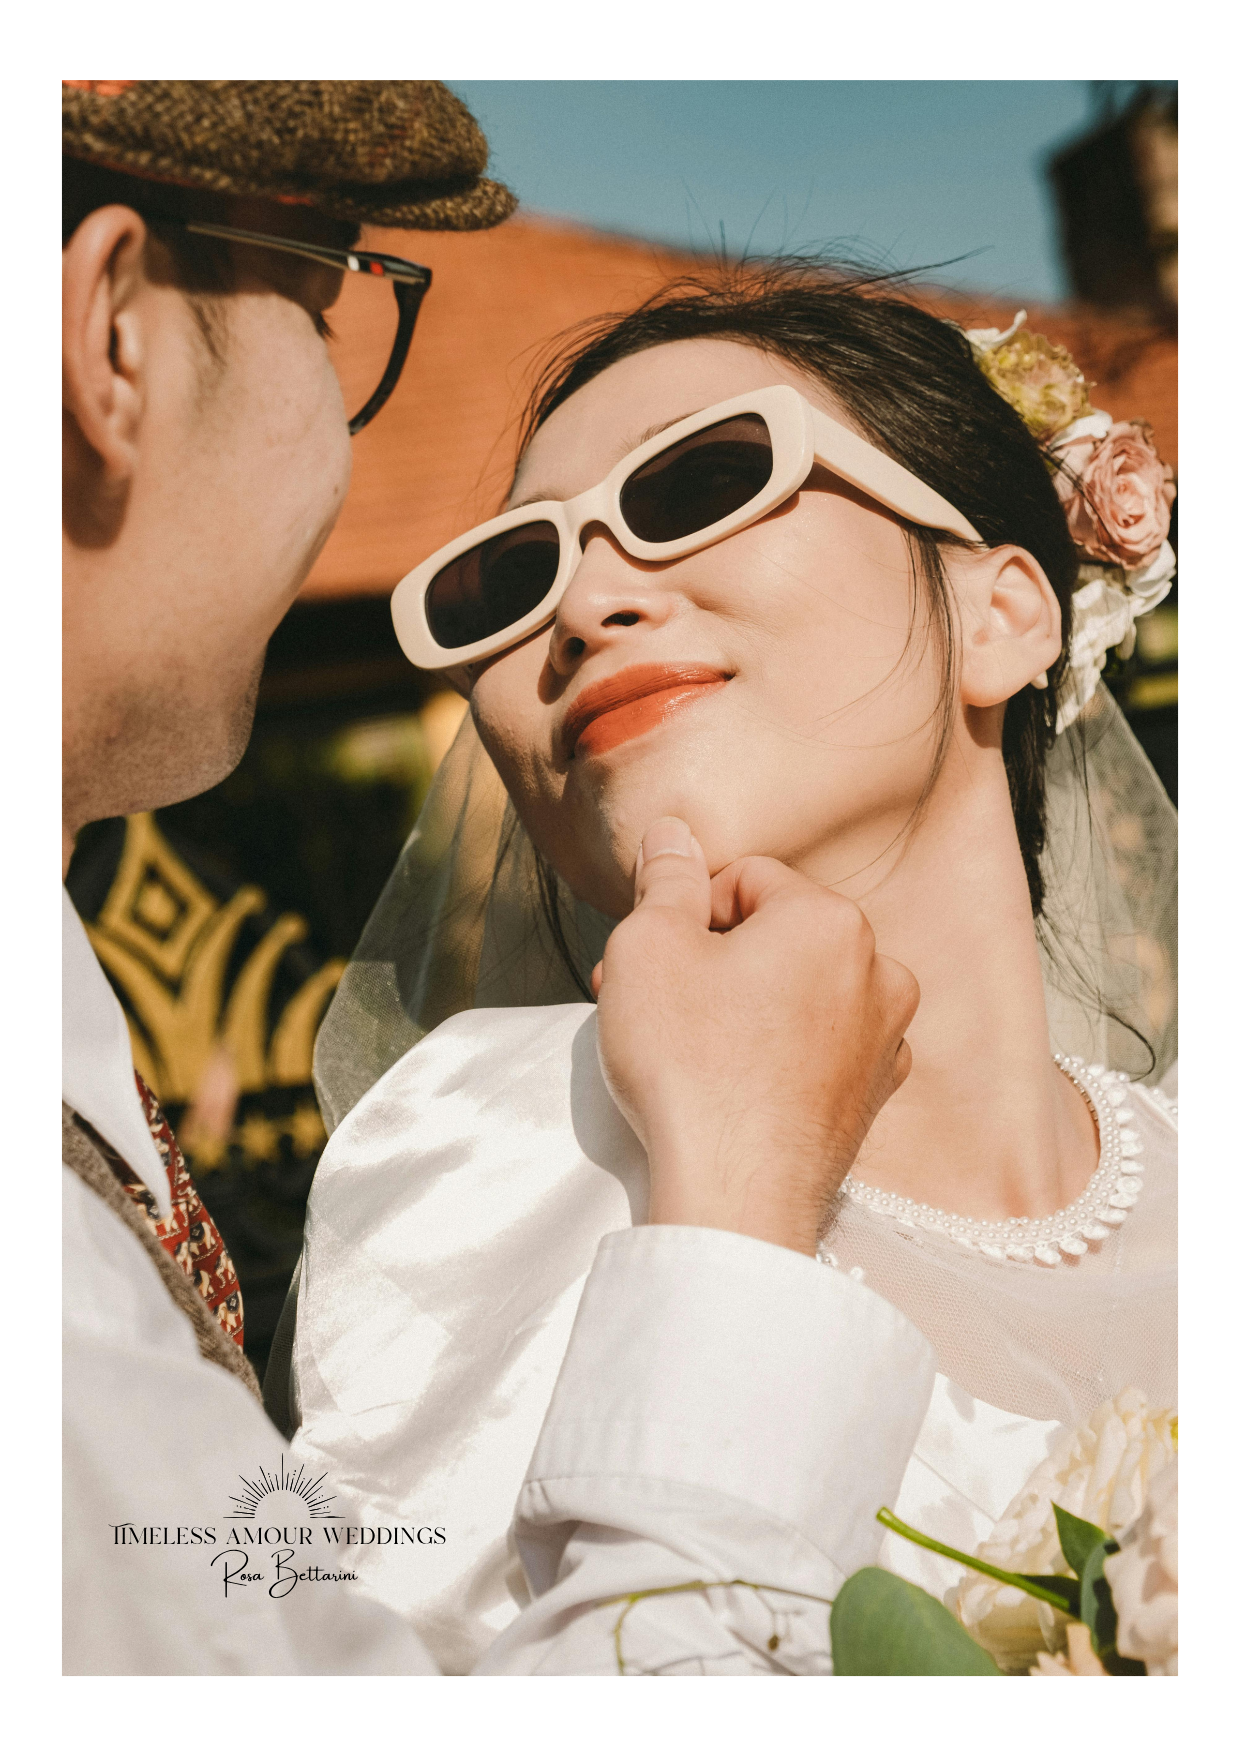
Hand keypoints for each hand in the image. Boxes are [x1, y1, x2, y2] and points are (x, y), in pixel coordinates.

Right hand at [593, 817, 918, 1255]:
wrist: (736, 1197)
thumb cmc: (690, 1066)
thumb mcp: (649, 948)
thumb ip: (664, 877)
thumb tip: (673, 833)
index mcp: (831, 920)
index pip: (744, 880)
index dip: (684, 913)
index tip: (648, 962)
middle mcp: (878, 971)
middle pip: (776, 934)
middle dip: (711, 958)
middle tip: (651, 1003)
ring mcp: (886, 1039)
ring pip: (798, 990)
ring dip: (744, 1004)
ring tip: (689, 1046)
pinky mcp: (873, 1097)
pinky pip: (819, 1047)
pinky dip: (778, 1053)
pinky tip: (735, 1084)